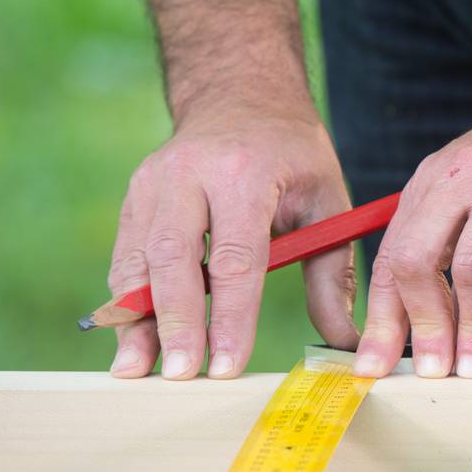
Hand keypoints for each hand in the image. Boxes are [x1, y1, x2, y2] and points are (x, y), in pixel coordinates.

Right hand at [107, 106, 359, 379]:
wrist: (241, 96)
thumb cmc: (293, 155)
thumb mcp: (328, 201)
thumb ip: (333, 273)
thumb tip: (344, 341)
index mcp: (245, 173)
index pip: (235, 257)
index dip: (228, 316)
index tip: (226, 365)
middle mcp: (189, 174)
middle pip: (175, 259)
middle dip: (175, 323)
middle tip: (179, 375)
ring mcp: (153, 182)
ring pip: (139, 260)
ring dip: (136, 320)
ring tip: (136, 371)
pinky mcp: (134, 196)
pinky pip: (127, 255)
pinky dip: (127, 300)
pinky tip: (131, 341)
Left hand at [354, 79, 471, 378]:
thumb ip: (453, 234)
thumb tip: (431, 315)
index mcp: (434, 181)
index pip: (393, 256)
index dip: (382, 318)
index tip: (373, 365)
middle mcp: (462, 180)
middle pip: (420, 262)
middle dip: (422, 327)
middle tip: (430, 372)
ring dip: (471, 332)